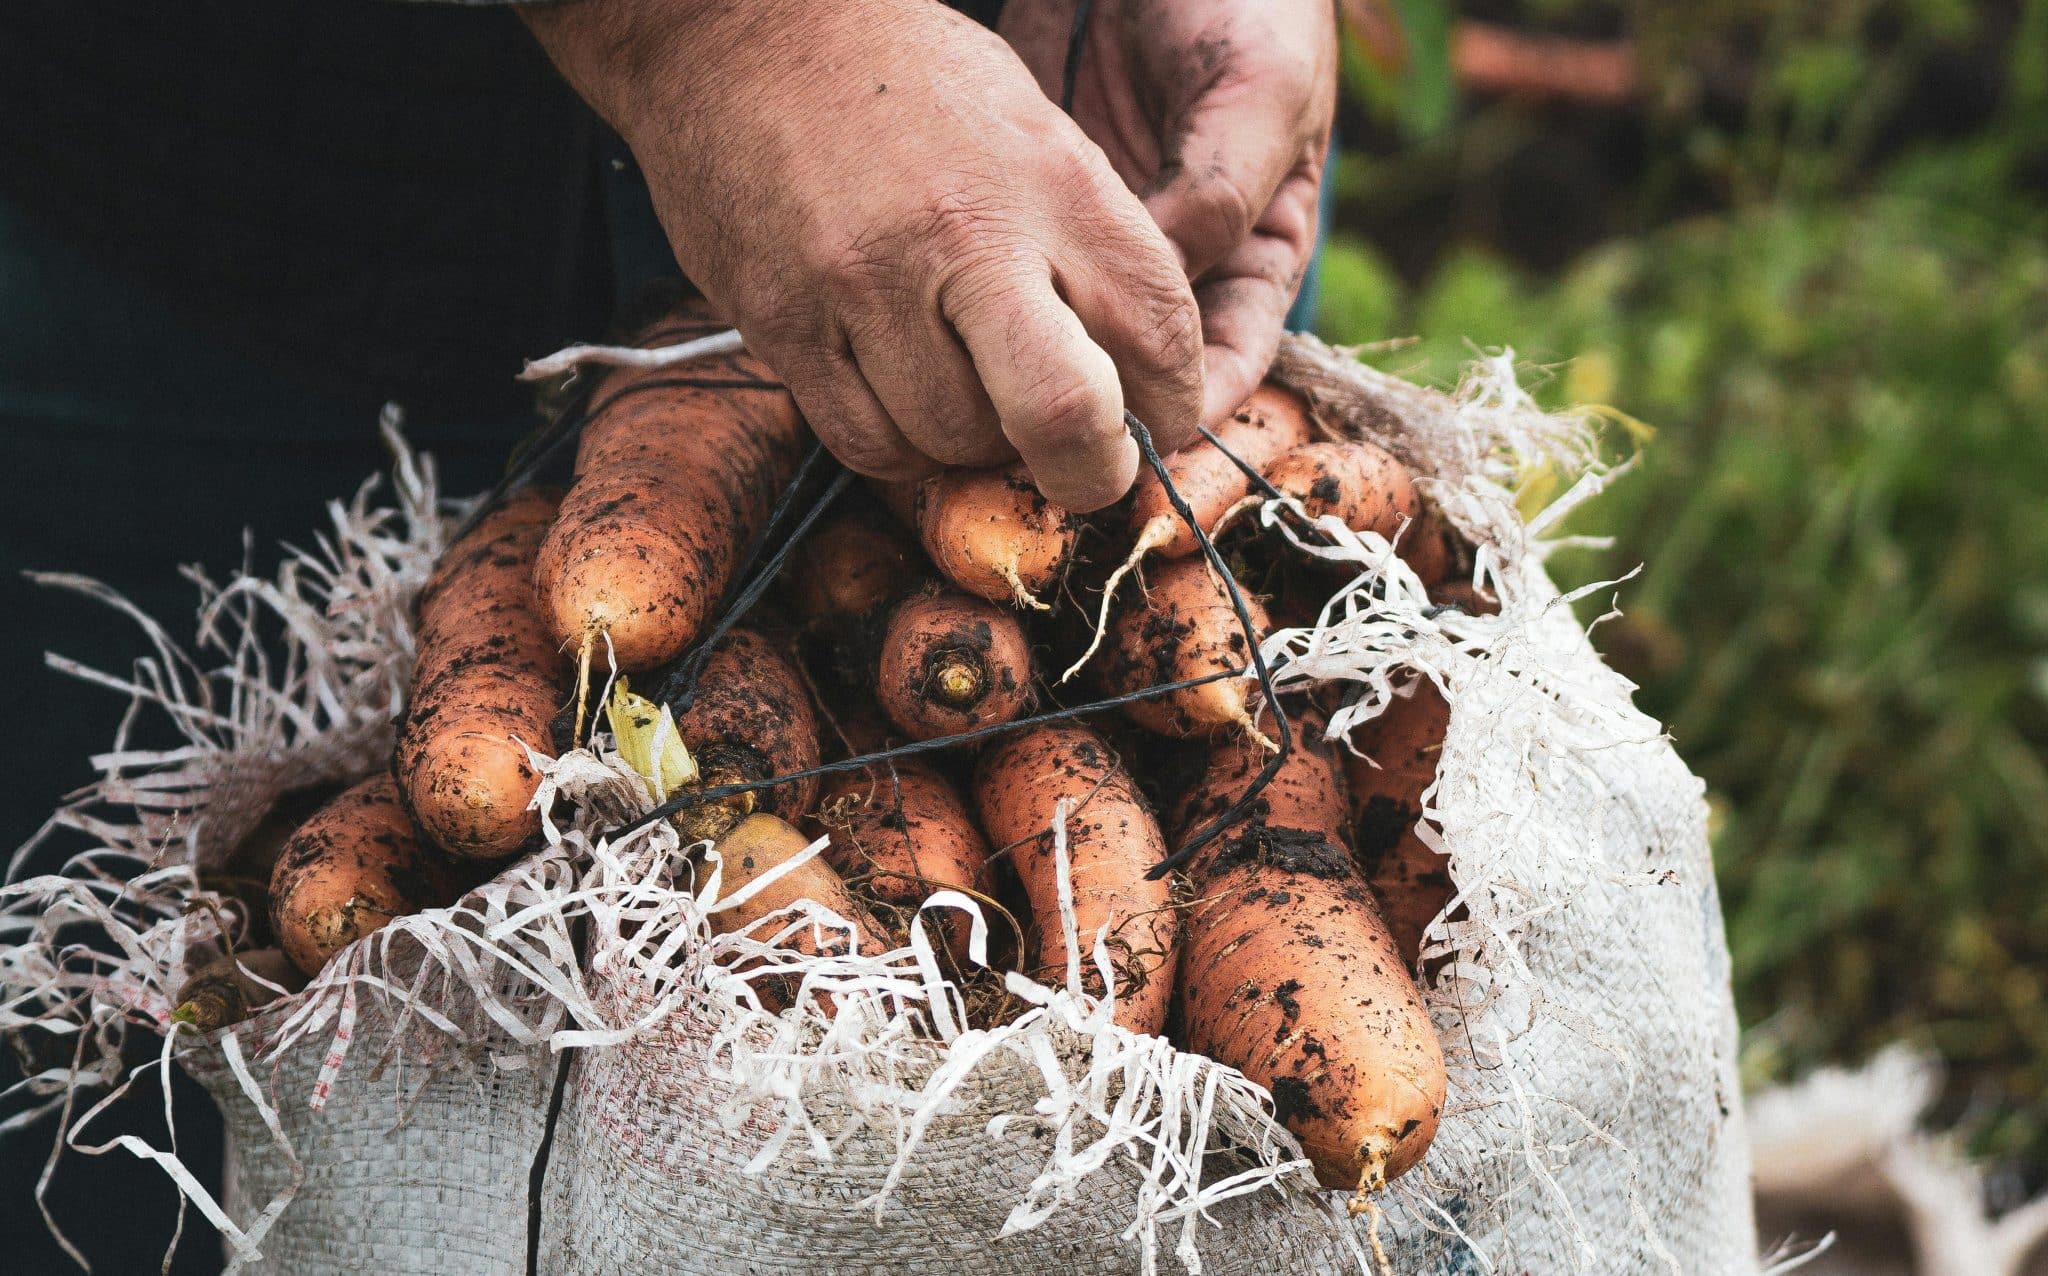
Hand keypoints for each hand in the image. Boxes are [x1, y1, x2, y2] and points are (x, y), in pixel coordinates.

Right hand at [523, 0, 1204, 512]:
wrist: (736, 30)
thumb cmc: (902, 83)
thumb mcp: (1030, 125)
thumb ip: (1090, 241)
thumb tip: (1139, 377)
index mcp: (1050, 179)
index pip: (1158, 334)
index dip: (1174, 407)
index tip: (1155, 423)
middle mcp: (963, 236)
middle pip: (1066, 418)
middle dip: (1091, 473)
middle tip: (1084, 472)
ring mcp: (864, 285)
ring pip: (955, 444)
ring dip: (976, 446)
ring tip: (965, 388)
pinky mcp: (782, 323)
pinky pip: (867, 445)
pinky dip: (897, 444)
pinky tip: (897, 392)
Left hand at [1000, 0, 1337, 424]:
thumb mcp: (1261, 86)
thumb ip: (1223, 190)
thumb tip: (1157, 295)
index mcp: (1252, 246)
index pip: (1224, 363)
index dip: (1185, 413)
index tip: (1134, 445)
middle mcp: (1174, 255)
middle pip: (1137, 369)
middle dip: (1097, 412)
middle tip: (1045, 441)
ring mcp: (1096, 232)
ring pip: (1065, 332)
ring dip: (1029, 369)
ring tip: (987, 397)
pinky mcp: (1032, 200)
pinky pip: (1005, 271)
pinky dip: (977, 304)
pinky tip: (942, 325)